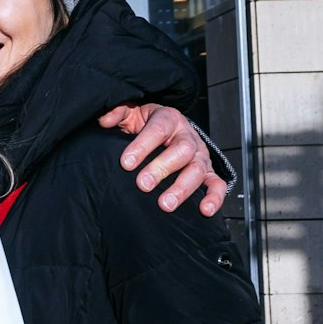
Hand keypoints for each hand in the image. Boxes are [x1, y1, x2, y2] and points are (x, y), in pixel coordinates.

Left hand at [100, 104, 225, 215]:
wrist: (167, 129)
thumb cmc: (145, 124)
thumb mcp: (130, 113)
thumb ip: (117, 112)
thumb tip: (105, 119)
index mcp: (168, 118)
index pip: (158, 129)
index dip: (143, 146)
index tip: (126, 163)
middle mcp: (187, 136)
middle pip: (182, 150)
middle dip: (162, 169)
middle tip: (142, 185)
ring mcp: (199, 155)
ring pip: (197, 169)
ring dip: (182, 188)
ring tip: (165, 205)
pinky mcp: (208, 172)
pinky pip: (217, 184)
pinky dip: (214, 197)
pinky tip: (204, 210)